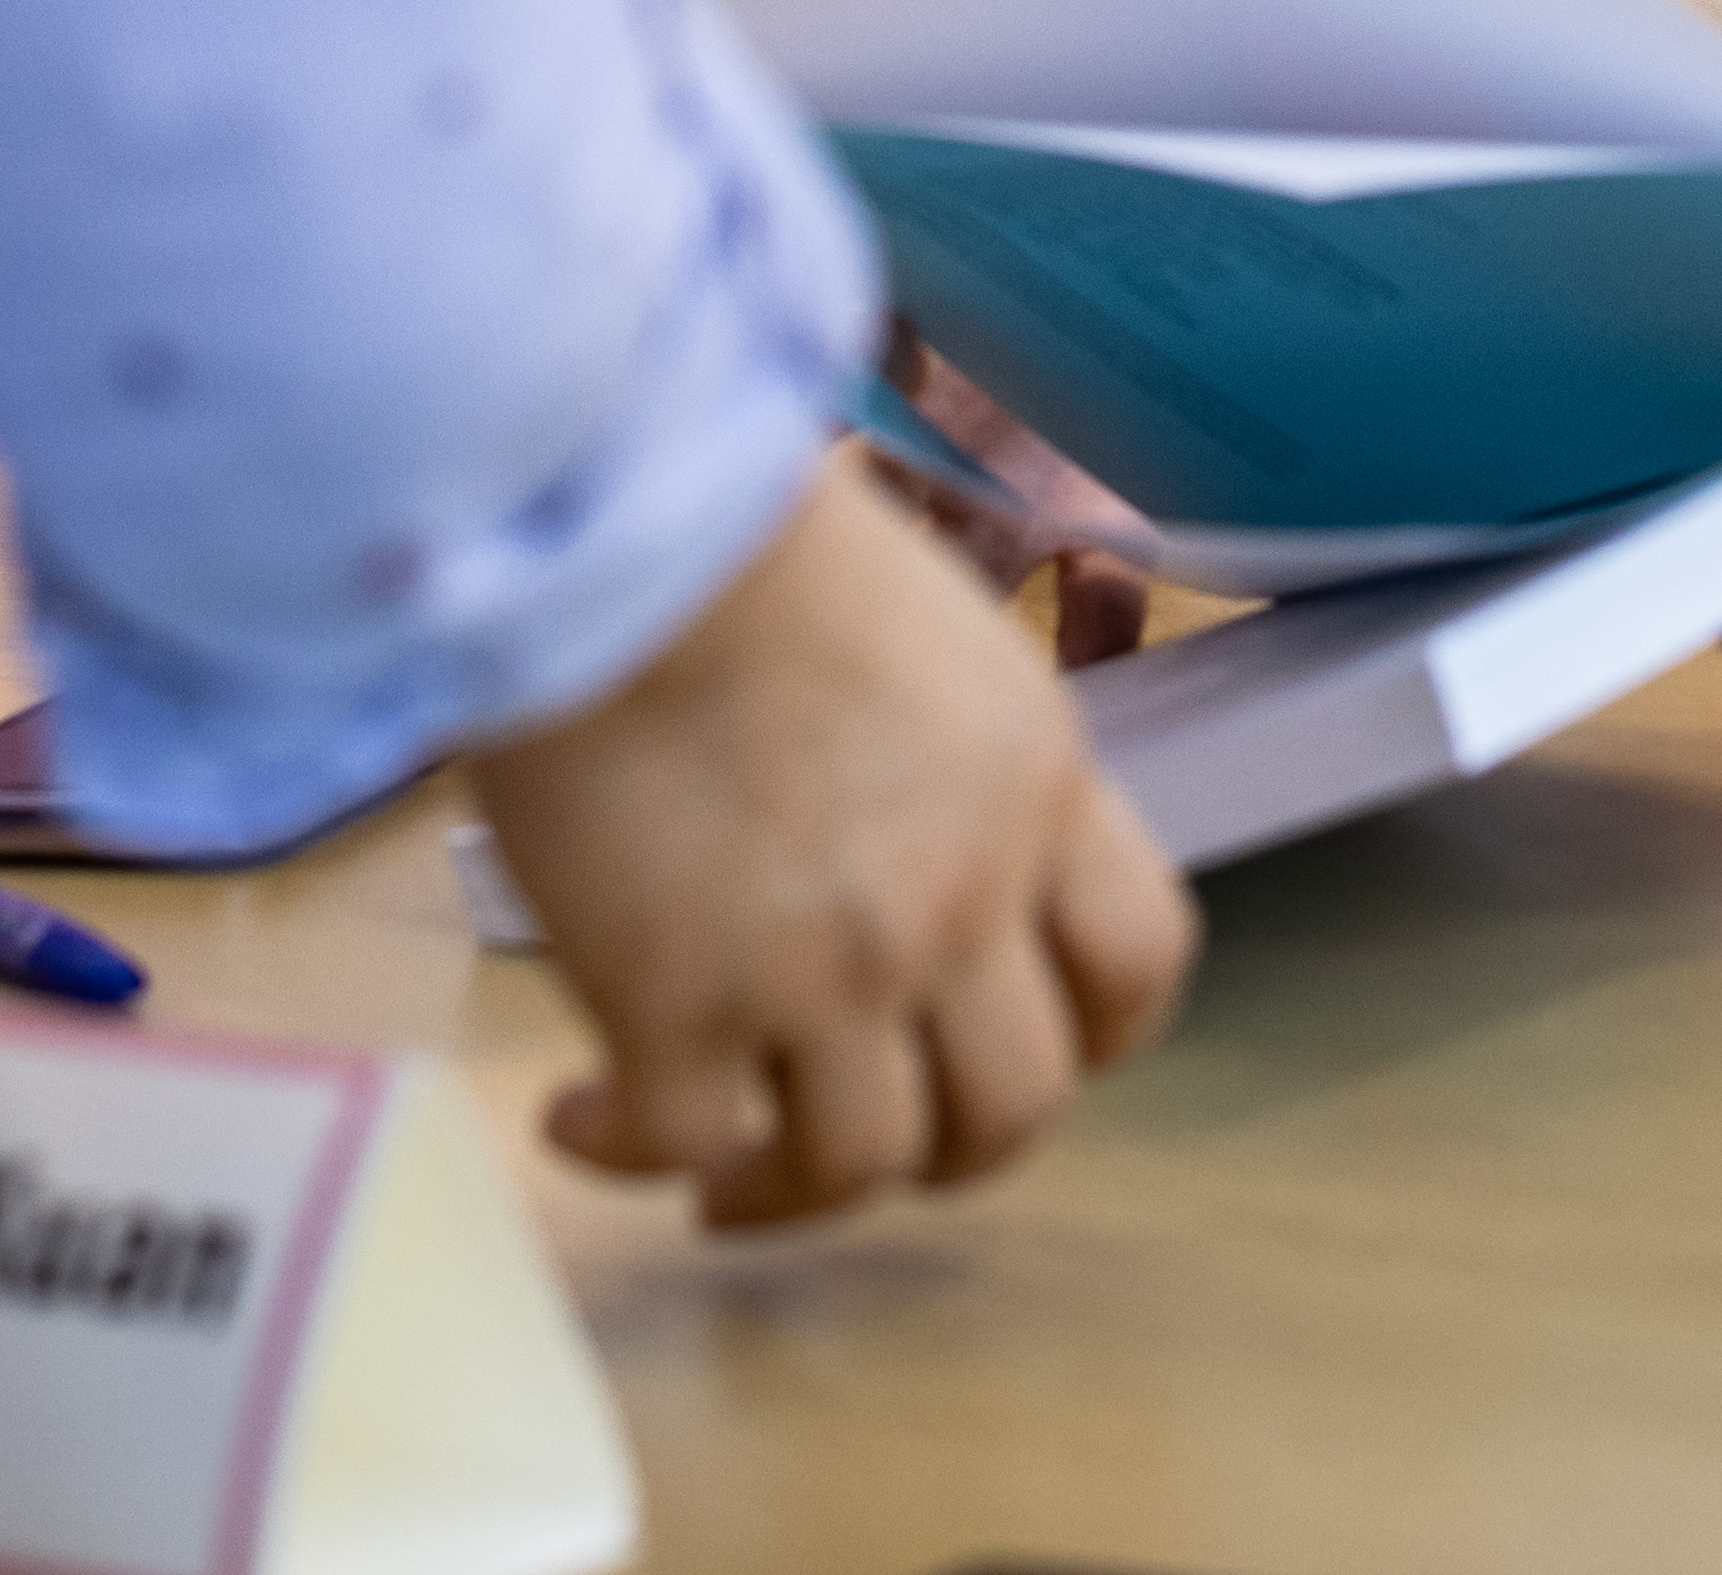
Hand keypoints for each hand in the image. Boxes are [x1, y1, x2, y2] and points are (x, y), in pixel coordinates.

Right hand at [458, 452, 1201, 1228]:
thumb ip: (960, 761)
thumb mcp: (937, 637)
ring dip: (788, 1195)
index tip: (1031, 1054)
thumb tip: (916, 823)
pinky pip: (682, 1144)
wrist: (619, 525)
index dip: (1095, 1039)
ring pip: (859, 1164)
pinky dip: (631, 1156)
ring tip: (720, 1177)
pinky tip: (581, 1118)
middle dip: (949, 1154)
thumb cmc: (753, 543)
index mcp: (1037, 793)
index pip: (1139, 964)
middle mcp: (959, 900)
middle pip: (1014, 1107)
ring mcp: (824, 970)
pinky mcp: (675, 1007)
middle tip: (868, 1144)